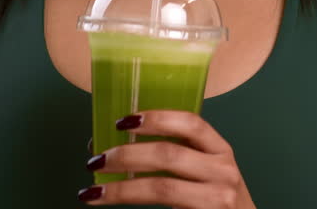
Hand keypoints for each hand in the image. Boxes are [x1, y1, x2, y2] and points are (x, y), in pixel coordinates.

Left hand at [78, 111, 254, 207]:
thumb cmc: (218, 200)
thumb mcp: (208, 171)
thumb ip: (176, 157)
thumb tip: (115, 149)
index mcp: (221, 150)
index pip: (190, 124)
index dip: (156, 118)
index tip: (122, 121)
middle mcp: (223, 171)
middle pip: (169, 155)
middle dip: (127, 155)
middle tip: (96, 160)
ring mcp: (217, 198)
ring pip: (162, 187)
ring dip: (122, 189)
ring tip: (93, 192)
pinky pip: (164, 208)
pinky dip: (132, 205)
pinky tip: (111, 204)